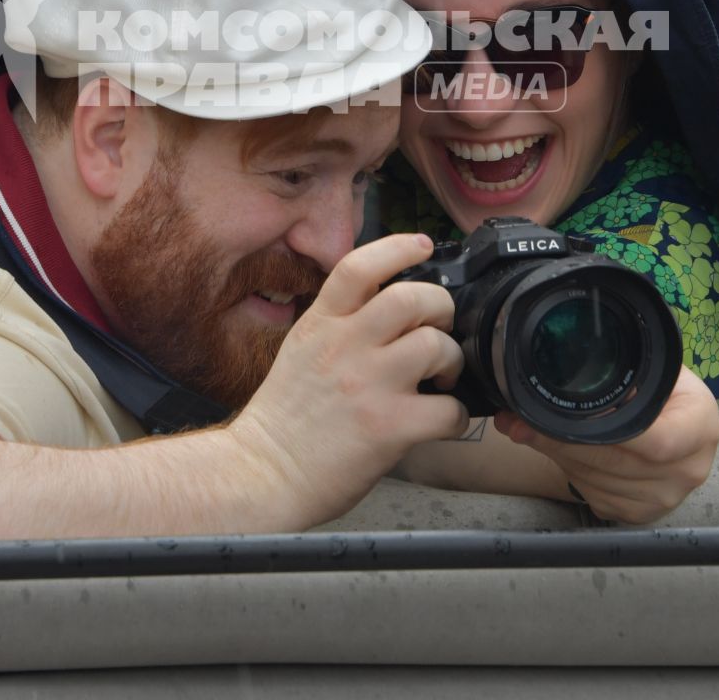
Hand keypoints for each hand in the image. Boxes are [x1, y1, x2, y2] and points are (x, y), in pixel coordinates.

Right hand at [226, 233, 470, 529]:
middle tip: (440, 330)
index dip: (398, 247)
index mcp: (321, 324)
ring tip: (443, 378)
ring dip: (453, 360)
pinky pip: (447, 409)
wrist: (263, 473)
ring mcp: (368, 384)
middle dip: (441, 308)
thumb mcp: (301, 350)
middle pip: (413, 297)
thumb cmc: (285, 419)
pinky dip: (455, 414)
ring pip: (437, 346)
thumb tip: (390, 311)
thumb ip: (340, 325)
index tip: (422, 245)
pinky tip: (439, 420)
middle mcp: (345, 346)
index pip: (359, 266)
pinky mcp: (388, 427)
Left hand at [494, 366, 718, 524]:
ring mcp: (667, 498)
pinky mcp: (642, 514)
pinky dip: (572, 475)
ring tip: (536, 433)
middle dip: (562, 441)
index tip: (567, 417)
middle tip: (523, 423)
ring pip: (599, 482)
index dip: (608, 433)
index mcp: (700, 427)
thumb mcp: (653, 370)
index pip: (657, 441)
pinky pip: (597, 498)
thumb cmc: (663, 391)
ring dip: (560, 457)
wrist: (677, 421)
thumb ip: (616, 370)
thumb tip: (555, 375)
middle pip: (617, 463)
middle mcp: (689, 469)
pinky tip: (564, 453)